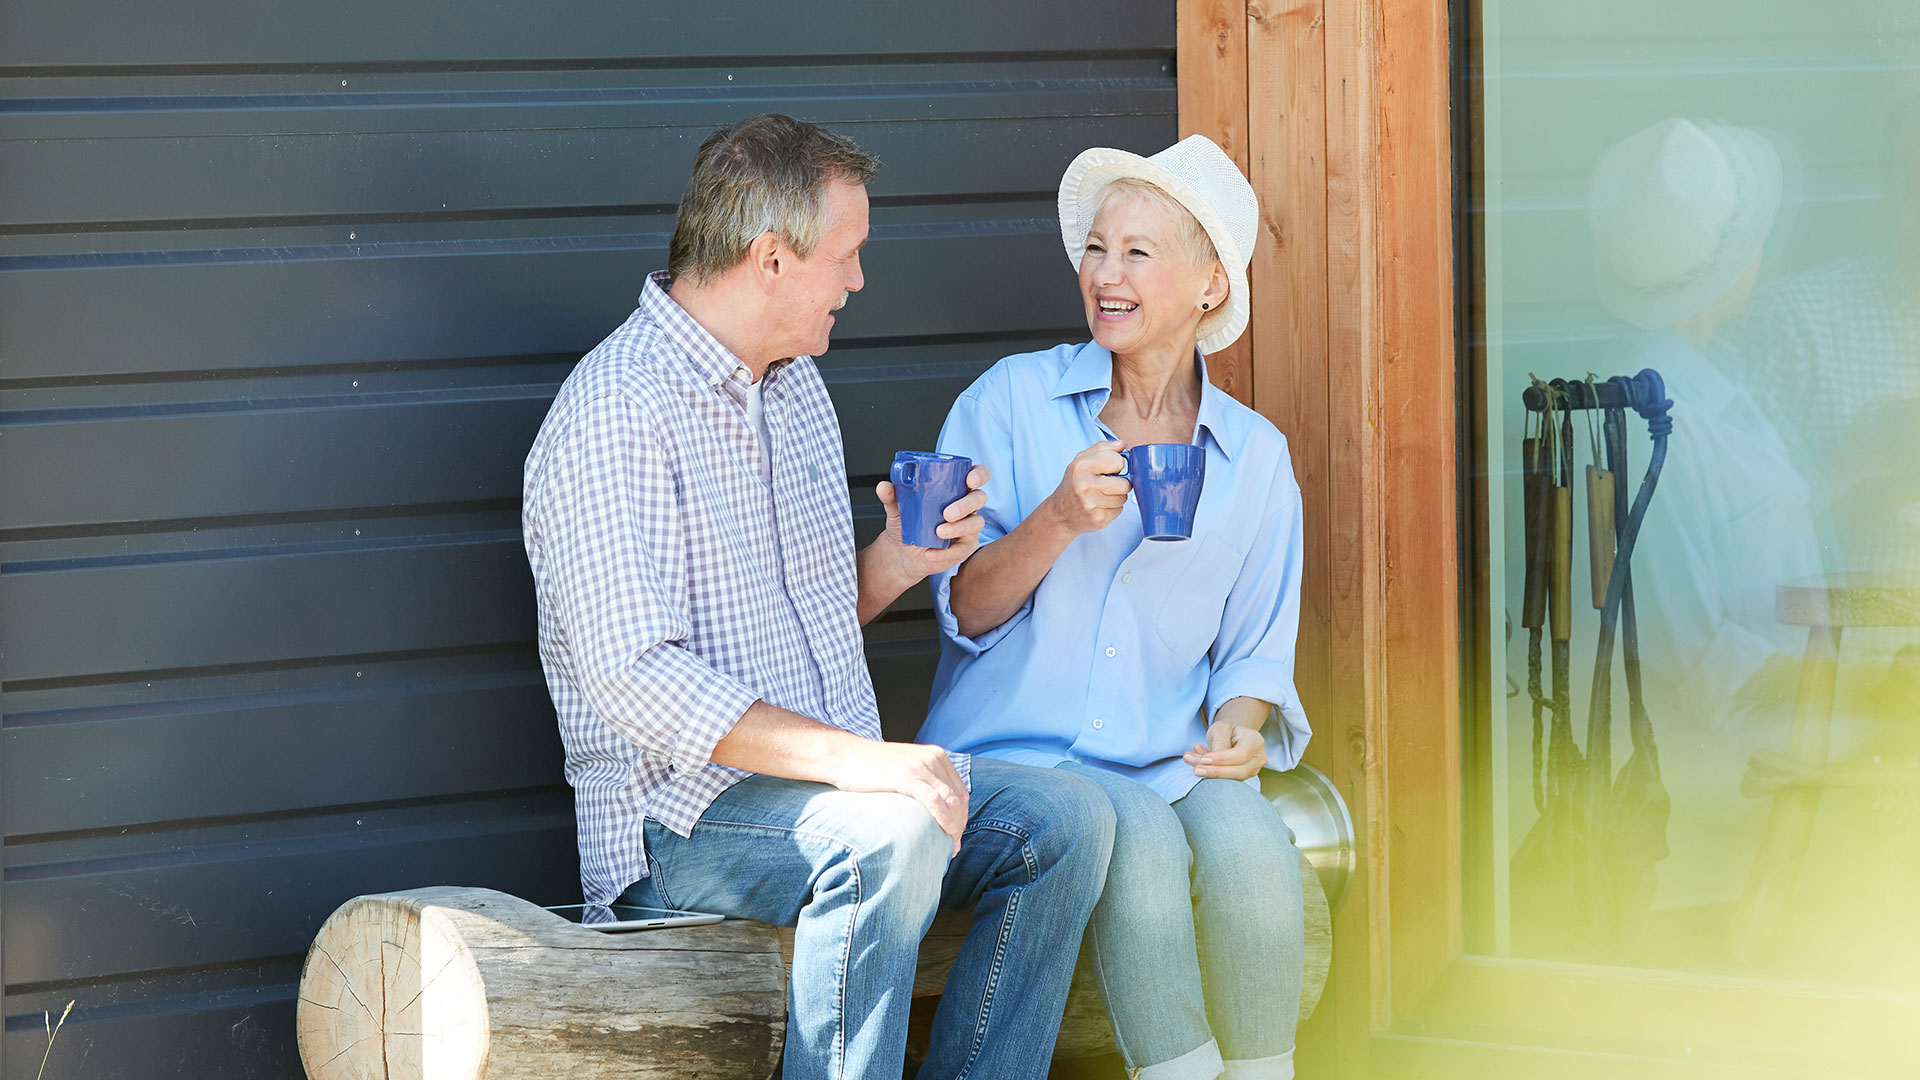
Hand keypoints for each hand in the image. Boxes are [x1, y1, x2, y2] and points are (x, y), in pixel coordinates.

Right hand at [833, 740, 969, 853]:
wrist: (845, 756)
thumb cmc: (872, 766)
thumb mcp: (906, 767)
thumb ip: (924, 779)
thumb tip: (937, 807)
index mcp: (936, 756)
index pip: (960, 791)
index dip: (962, 816)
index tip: (955, 835)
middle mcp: (933, 758)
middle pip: (958, 798)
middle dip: (960, 825)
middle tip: (953, 846)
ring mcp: (920, 766)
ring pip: (950, 801)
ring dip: (954, 826)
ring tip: (950, 846)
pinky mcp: (906, 776)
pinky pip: (933, 800)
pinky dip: (943, 818)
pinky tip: (946, 832)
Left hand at [874, 464, 991, 579]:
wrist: (901, 551)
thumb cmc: (906, 522)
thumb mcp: (897, 508)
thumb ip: (892, 496)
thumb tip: (884, 486)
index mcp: (955, 488)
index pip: (977, 475)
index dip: (979, 475)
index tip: (969, 481)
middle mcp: (966, 505)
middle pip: (979, 498)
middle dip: (966, 504)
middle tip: (947, 512)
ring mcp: (967, 526)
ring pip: (976, 523)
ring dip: (959, 528)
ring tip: (938, 532)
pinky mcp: (964, 547)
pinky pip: (962, 549)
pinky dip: (945, 552)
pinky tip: (930, 553)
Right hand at [1040, 440, 1129, 536]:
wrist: (1059, 513)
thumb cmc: (1073, 484)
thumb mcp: (1081, 461)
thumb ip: (1102, 448)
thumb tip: (1122, 444)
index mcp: (1082, 466)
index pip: (1118, 460)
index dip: (1117, 464)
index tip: (1110, 468)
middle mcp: (1085, 485)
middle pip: (1125, 483)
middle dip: (1120, 483)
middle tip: (1108, 484)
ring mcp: (1091, 504)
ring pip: (1123, 498)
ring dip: (1116, 496)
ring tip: (1102, 495)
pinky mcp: (1098, 519)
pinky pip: (1119, 511)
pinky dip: (1112, 508)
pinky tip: (1100, 506)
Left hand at [1183, 720, 1266, 779]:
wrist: (1232, 736)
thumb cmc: (1227, 730)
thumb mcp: (1221, 728)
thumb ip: (1218, 743)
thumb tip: (1210, 761)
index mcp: (1255, 740)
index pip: (1240, 755)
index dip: (1221, 759)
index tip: (1203, 760)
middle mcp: (1258, 757)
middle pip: (1239, 771)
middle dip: (1216, 772)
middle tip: (1195, 770)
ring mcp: (1253, 770)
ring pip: (1234, 779)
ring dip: (1211, 774)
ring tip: (1193, 765)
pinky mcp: (1244, 778)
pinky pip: (1228, 781)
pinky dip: (1212, 774)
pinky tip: (1199, 765)